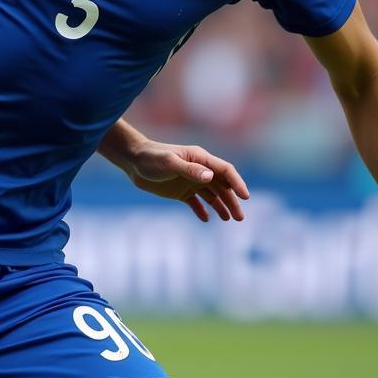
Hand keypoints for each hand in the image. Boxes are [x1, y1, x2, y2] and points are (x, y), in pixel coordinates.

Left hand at [126, 141, 248, 222]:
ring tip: (229, 219)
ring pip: (212, 195)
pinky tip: (206, 219)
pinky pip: (196, 203)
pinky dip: (202, 210)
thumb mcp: (169, 163)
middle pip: (222, 186)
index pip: (225, 170)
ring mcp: (190, 181)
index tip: (245, 197)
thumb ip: (189, 170)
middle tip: (240, 218)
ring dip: (221, 206)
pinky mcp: (180, 191)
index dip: (237, 183)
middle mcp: (199, 170)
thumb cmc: (151, 157)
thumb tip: (210, 177)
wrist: (132, 161)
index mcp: (200, 158)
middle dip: (232, 201)